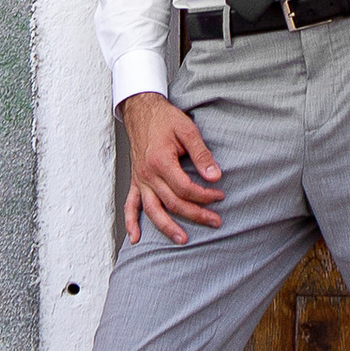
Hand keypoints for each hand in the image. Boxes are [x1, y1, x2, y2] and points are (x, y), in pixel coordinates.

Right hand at [122, 90, 222, 242]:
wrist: (141, 110)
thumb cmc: (165, 119)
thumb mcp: (188, 130)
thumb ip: (202, 154)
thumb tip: (215, 176)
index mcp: (161, 161)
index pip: (185, 188)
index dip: (204, 195)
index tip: (219, 195)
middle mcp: (147, 174)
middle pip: (172, 202)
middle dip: (195, 214)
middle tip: (215, 221)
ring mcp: (140, 179)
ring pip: (152, 210)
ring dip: (167, 227)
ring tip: (183, 240)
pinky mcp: (135, 180)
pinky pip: (130, 205)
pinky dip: (131, 222)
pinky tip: (135, 238)